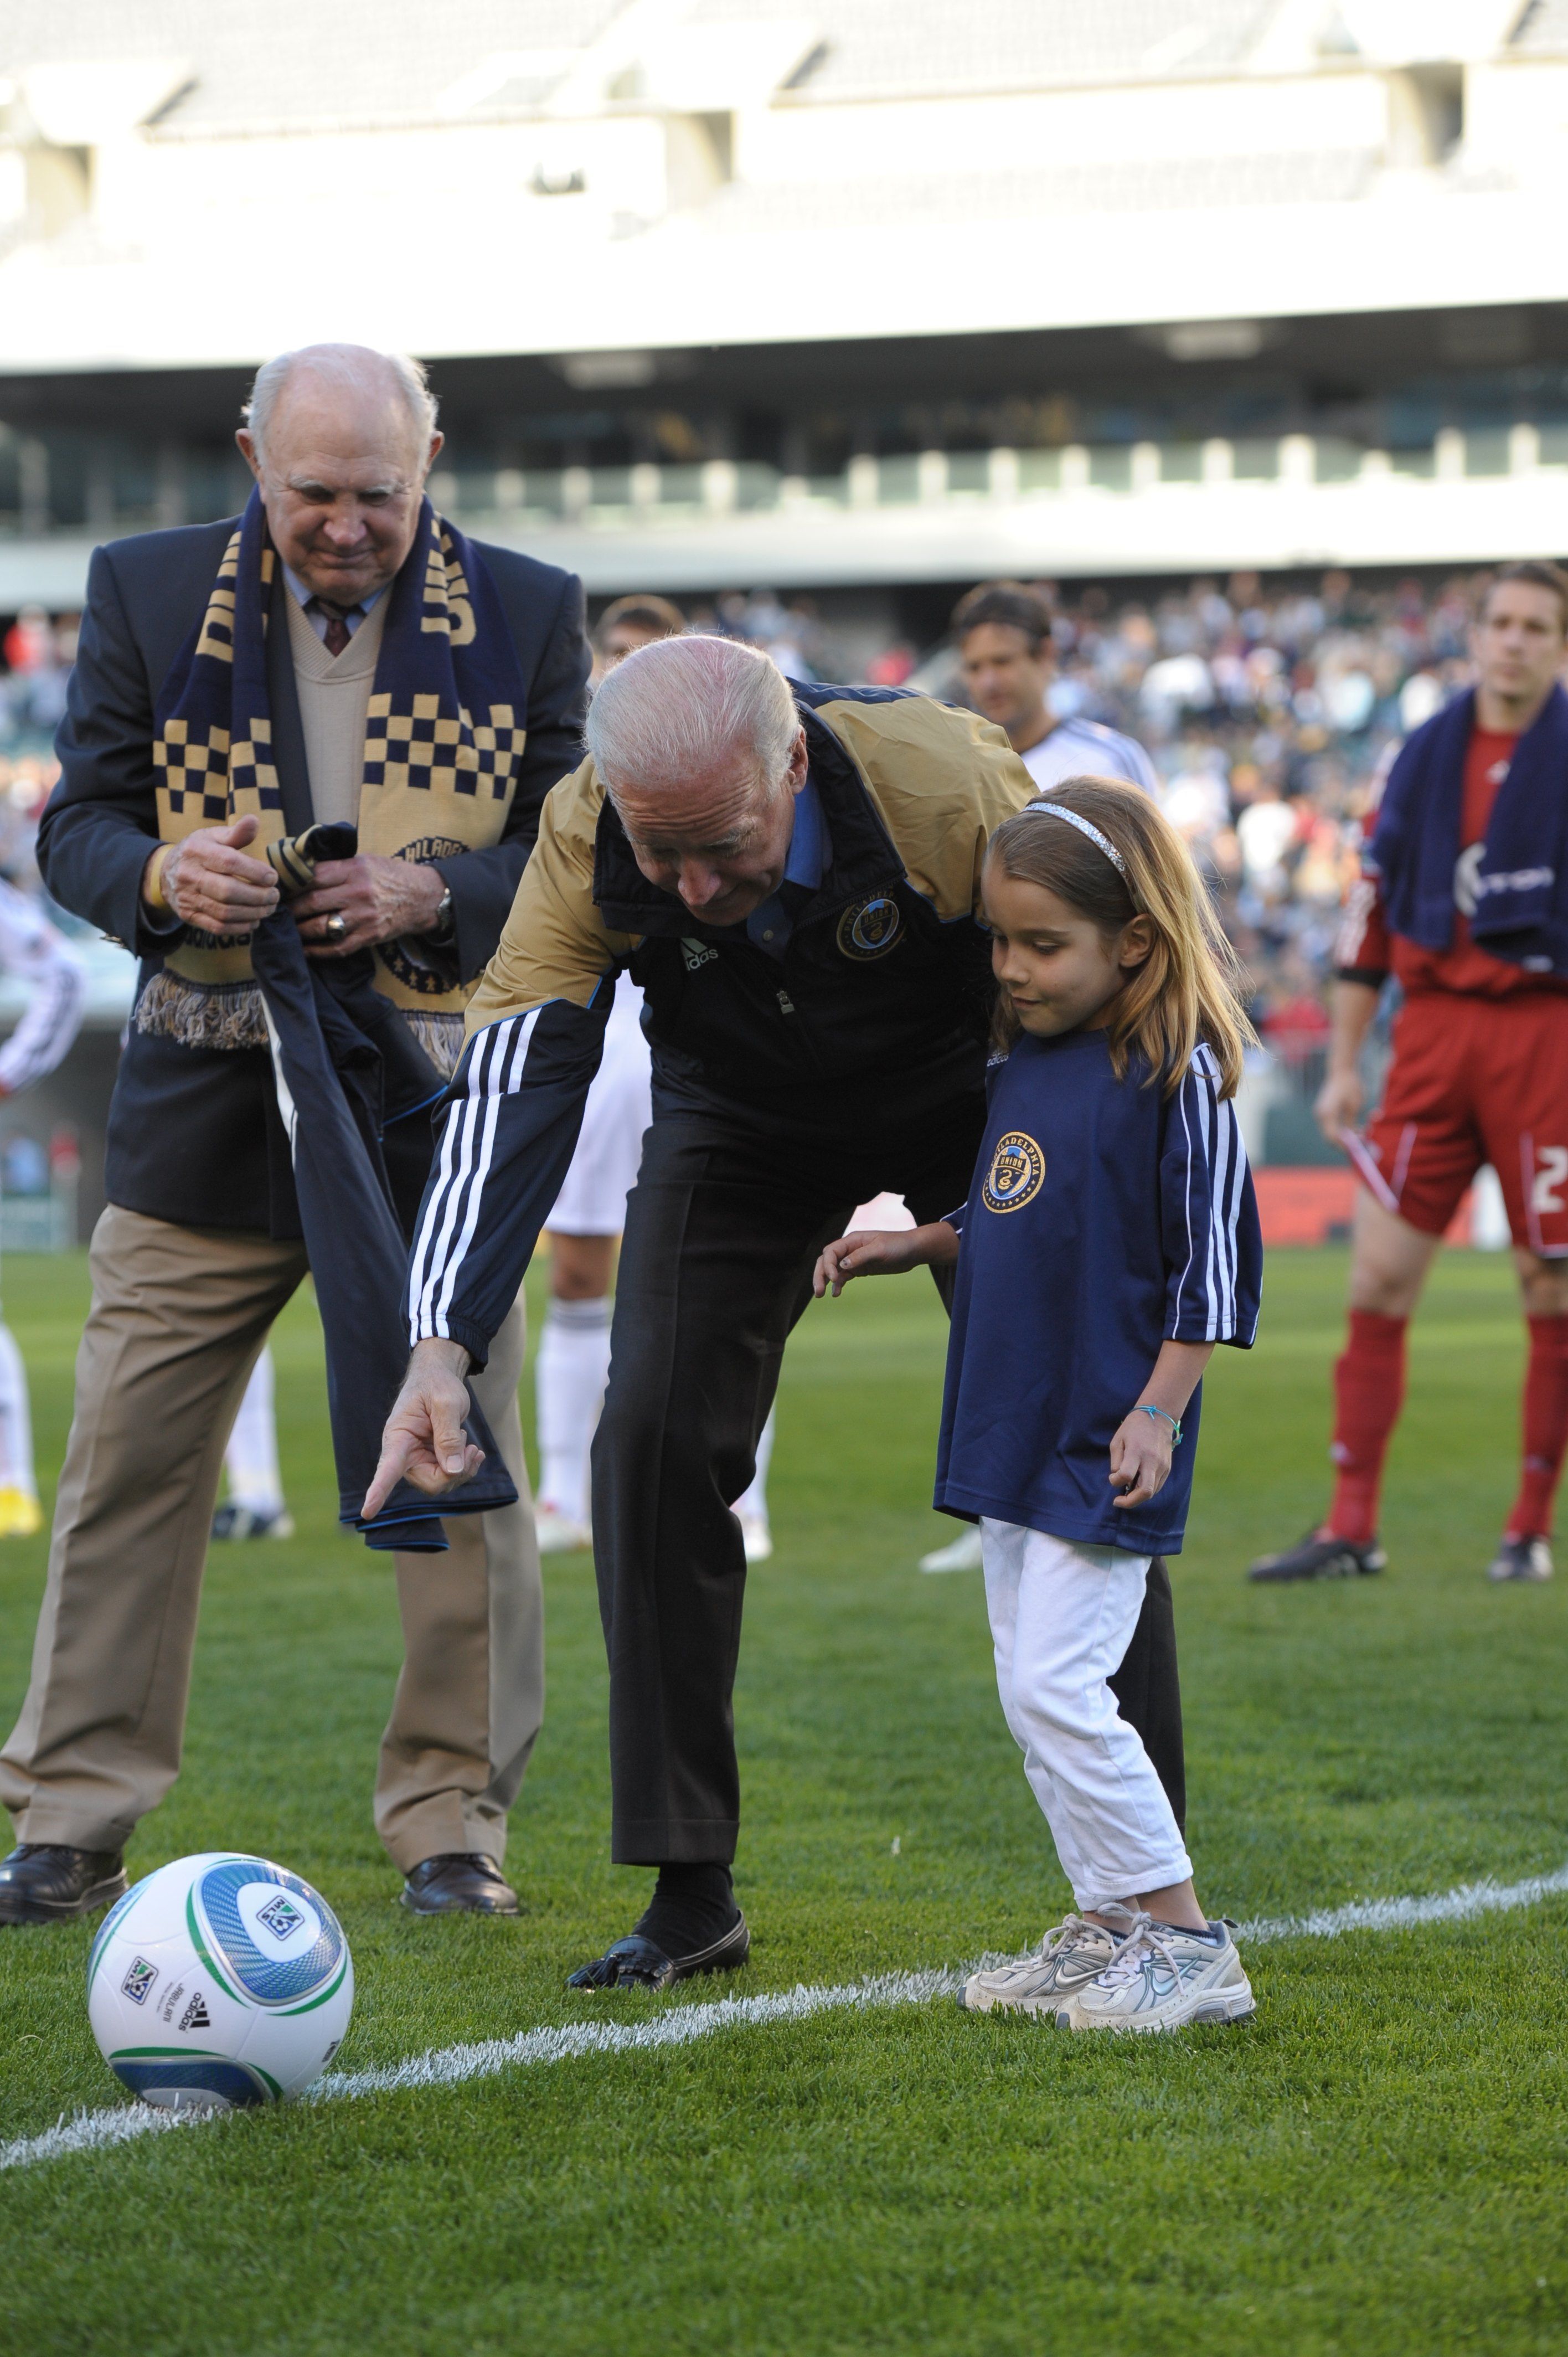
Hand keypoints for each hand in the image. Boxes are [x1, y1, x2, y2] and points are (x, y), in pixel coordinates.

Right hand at [147, 816, 279, 936]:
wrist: (165, 873)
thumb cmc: (199, 852)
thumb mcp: (213, 836)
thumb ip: (236, 832)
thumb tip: (254, 821)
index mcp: (196, 851)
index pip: (229, 862)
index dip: (255, 872)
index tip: (272, 878)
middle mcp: (188, 874)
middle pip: (228, 891)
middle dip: (258, 896)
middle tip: (275, 896)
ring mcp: (187, 897)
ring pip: (225, 912)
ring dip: (253, 913)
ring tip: (268, 908)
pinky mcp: (189, 916)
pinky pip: (218, 927)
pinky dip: (240, 927)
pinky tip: (254, 921)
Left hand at [293, 854, 445, 957]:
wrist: (422, 897)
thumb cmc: (390, 876)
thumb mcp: (364, 861)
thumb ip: (336, 867)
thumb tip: (302, 871)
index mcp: (354, 870)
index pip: (313, 876)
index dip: (292, 884)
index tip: (281, 888)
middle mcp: (358, 893)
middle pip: (312, 902)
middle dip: (291, 909)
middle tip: (279, 911)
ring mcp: (363, 917)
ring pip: (320, 927)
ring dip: (300, 930)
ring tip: (289, 929)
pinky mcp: (369, 937)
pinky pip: (336, 948)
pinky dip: (317, 951)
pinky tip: (306, 949)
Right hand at [362, 1339, 481, 1516]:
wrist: (438, 1378)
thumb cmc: (437, 1385)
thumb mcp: (446, 1403)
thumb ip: (448, 1436)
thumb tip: (453, 1471)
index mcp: (397, 1437)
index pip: (387, 1468)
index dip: (378, 1491)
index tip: (367, 1512)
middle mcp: (403, 1454)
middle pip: (430, 1483)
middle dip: (455, 1472)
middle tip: (471, 1448)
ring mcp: (417, 1461)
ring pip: (442, 1483)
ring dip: (463, 1468)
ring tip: (469, 1443)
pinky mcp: (431, 1462)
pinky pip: (449, 1478)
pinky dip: (465, 1468)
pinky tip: (473, 1452)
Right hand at [813, 1223, 954, 1297]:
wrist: (913, 1251)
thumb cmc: (898, 1245)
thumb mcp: (880, 1250)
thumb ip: (860, 1256)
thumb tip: (841, 1266)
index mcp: (852, 1240)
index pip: (831, 1251)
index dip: (828, 1265)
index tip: (834, 1278)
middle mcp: (850, 1249)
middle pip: (826, 1260)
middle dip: (820, 1275)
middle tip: (817, 1292)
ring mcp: (854, 1259)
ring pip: (832, 1269)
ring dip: (825, 1281)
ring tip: (820, 1295)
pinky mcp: (860, 1269)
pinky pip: (843, 1276)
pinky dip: (837, 1285)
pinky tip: (836, 1294)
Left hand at [1109, 1408, 1173, 1508]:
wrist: (1158, 1418)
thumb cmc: (1133, 1428)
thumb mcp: (1118, 1440)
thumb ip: (1116, 1461)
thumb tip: (1117, 1478)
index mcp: (1137, 1451)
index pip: (1126, 1475)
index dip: (1116, 1481)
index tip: (1113, 1477)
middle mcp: (1152, 1460)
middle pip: (1145, 1492)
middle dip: (1130, 1502)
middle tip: (1118, 1501)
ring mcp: (1162, 1466)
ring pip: (1152, 1492)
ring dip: (1137, 1496)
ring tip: (1127, 1491)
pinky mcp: (1167, 1468)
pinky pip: (1157, 1486)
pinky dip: (1146, 1490)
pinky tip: (1137, 1484)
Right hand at [1314, 1063, 1363, 1146]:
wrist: (1341, 1070)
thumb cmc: (1350, 1085)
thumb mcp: (1354, 1106)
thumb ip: (1351, 1123)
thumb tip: (1353, 1138)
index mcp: (1326, 1114)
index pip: (1333, 1137)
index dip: (1345, 1145)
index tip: (1358, 1148)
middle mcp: (1320, 1115)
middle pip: (1330, 1137)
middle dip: (1345, 1142)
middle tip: (1361, 1142)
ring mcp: (1321, 1113)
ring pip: (1331, 1133)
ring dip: (1345, 1136)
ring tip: (1361, 1133)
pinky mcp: (1324, 1111)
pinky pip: (1332, 1126)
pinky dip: (1343, 1130)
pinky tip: (1356, 1128)